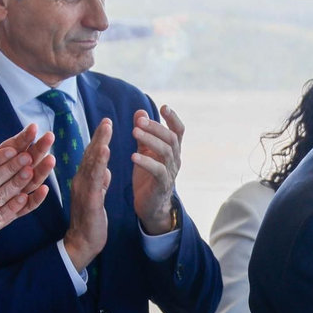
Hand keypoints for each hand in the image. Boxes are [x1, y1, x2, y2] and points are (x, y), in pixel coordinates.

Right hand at [62, 118, 115, 271]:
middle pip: (89, 154)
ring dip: (99, 143)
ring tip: (107, 127)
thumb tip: (106, 171)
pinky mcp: (89, 198)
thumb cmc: (90, 222)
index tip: (106, 125)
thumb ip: (100, 183)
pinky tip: (105, 150)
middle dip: (98, 136)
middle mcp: (80, 181)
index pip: (91, 157)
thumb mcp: (97, 199)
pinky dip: (99, 162)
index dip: (98, 140)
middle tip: (107, 119)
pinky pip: (95, 177)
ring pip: (91, 162)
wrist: (83, 243)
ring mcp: (83, 189)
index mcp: (83, 181)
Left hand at [133, 105, 183, 235]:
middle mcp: (175, 159)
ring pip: (166, 152)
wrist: (151, 206)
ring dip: (150, 140)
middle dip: (155, 127)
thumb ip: (144, 133)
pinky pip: (158, 171)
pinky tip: (134, 156)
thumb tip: (140, 112)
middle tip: (138, 121)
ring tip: (134, 132)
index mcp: (172, 150)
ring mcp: (170, 172)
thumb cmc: (148, 177)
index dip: (173, 118)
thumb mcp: (145, 151)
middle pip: (171, 138)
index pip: (178, 131)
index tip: (163, 107)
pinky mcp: (162, 185)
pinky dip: (146, 162)